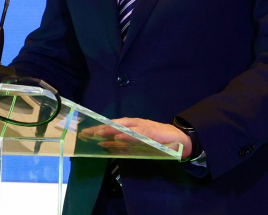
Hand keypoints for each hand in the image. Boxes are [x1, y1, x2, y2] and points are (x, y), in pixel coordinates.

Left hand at [77, 117, 191, 157]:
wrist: (182, 139)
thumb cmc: (158, 141)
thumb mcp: (139, 143)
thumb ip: (124, 144)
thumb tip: (105, 145)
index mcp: (132, 125)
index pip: (113, 125)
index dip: (99, 128)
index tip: (85, 133)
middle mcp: (137, 123)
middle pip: (116, 124)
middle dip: (101, 127)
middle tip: (87, 133)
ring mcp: (145, 126)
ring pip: (126, 126)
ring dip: (113, 129)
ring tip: (99, 132)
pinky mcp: (154, 132)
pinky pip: (140, 133)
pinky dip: (130, 134)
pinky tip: (121, 137)